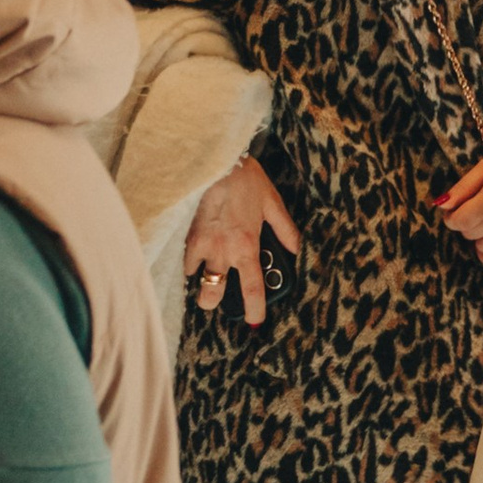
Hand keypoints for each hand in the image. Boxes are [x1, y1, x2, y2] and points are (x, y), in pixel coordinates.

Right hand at [185, 158, 300, 326]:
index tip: (255, 321)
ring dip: (200, 282)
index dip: (254, 310)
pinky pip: (184, 258)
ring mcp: (201, 245)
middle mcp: (222, 252)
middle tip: (218, 298)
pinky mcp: (186, 234)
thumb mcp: (273, 203)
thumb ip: (285, 231)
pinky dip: (190, 261)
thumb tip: (297, 250)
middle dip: (213, 303)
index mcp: (247, 247)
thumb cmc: (245, 180)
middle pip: (211, 294)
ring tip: (205, 277)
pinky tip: (196, 255)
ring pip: (194, 280)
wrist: (216, 161)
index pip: (251, 289)